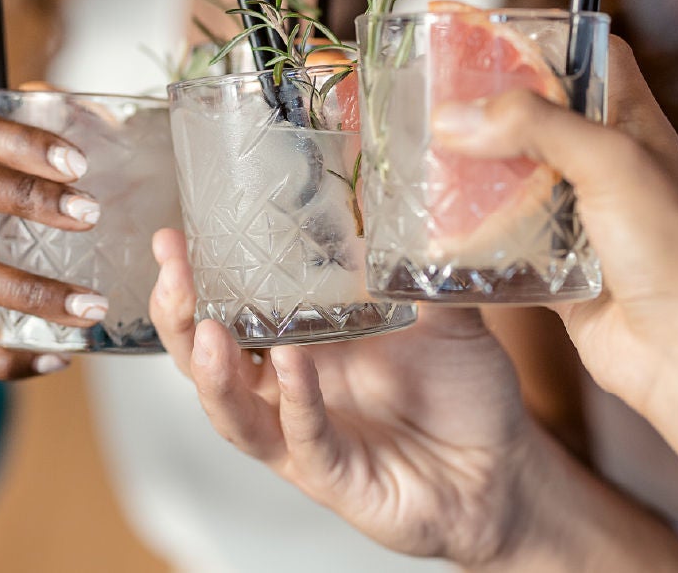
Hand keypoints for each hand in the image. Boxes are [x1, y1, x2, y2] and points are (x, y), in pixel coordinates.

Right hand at [147, 230, 554, 567]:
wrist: (503, 470)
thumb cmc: (465, 391)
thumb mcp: (446, 315)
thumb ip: (421, 267)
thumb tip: (417, 200)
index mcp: (300, 343)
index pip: (228, 308)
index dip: (194, 276)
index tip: (173, 235)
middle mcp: (288, 390)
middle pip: (207, 359)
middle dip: (180, 318)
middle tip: (174, 272)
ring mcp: (305, 437)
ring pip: (235, 411)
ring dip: (215, 373)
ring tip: (207, 332)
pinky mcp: (335, 478)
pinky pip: (304, 441)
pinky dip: (295, 402)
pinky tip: (289, 365)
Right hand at [433, 38, 677, 418]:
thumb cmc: (675, 252)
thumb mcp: (611, 164)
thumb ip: (535, 127)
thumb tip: (454, 115)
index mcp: (632, 125)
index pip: (591, 56)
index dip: (544, 37)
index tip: (481, 32)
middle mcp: (606, 166)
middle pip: (538, 118)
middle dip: (486, 108)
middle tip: (427, 99)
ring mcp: (582, 219)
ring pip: (514, 181)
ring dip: (473, 174)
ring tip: (416, 157)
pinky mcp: (559, 269)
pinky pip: (507, 243)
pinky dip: (474, 236)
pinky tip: (435, 226)